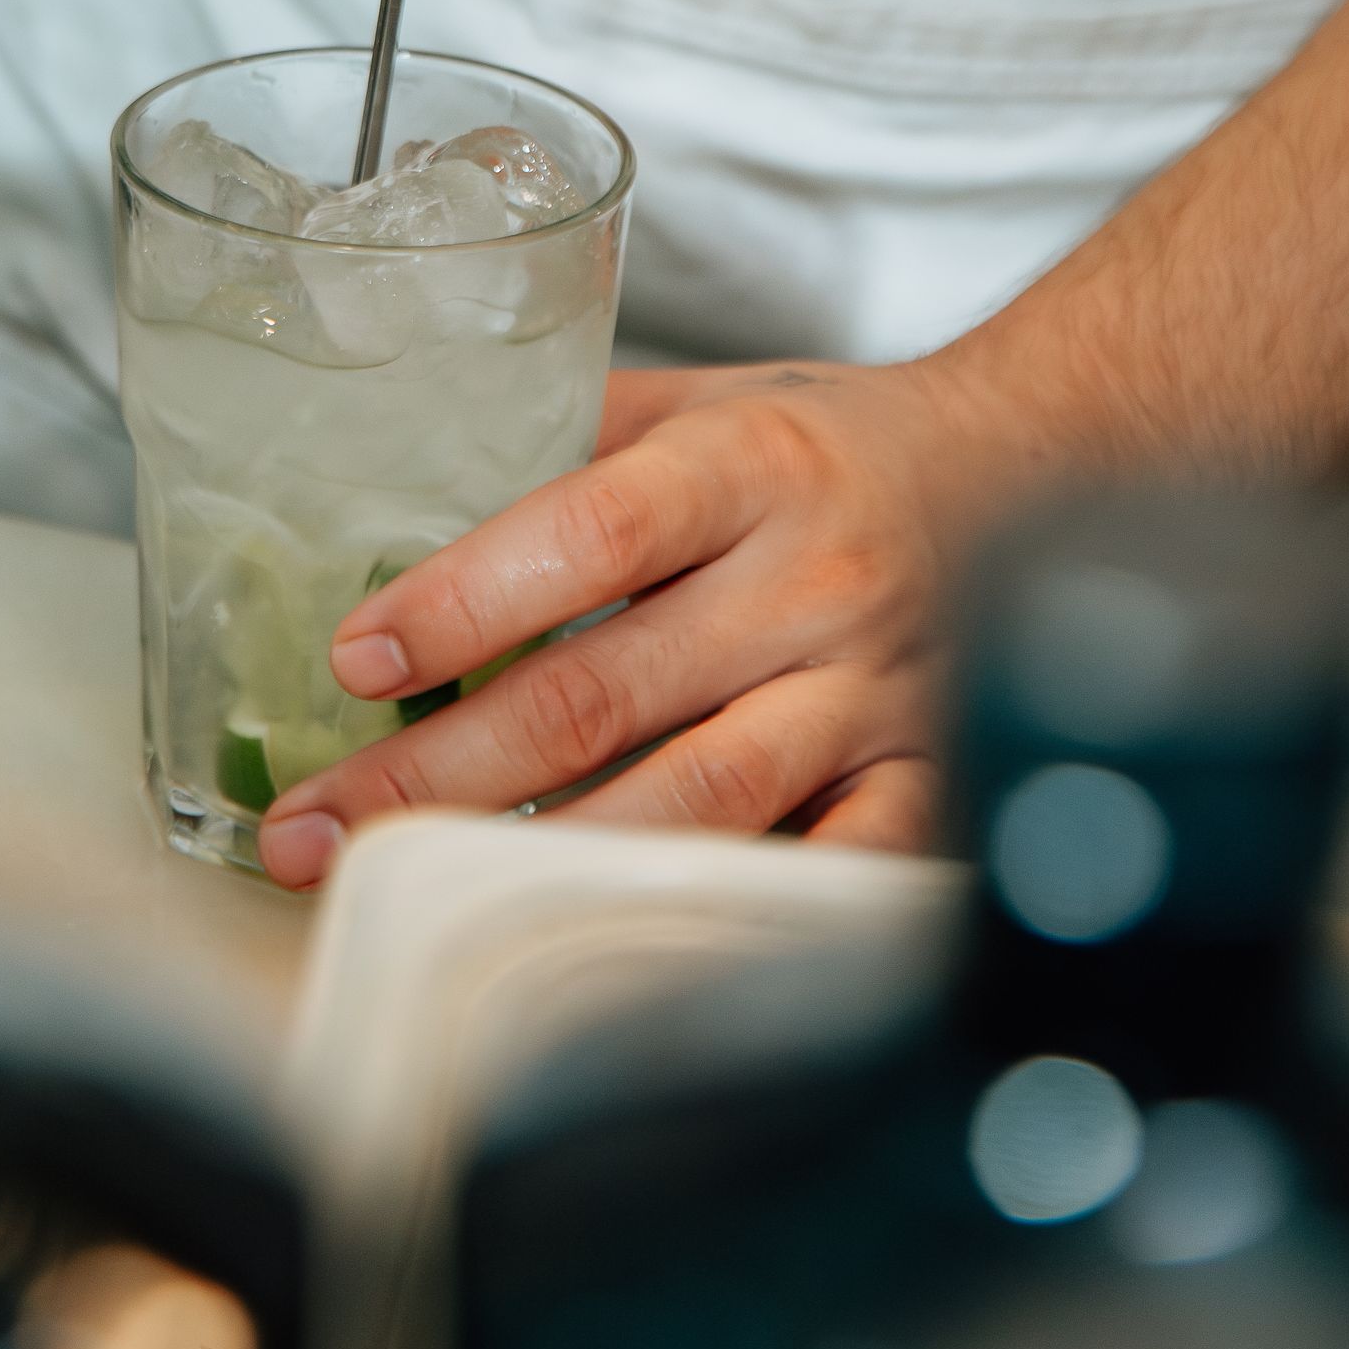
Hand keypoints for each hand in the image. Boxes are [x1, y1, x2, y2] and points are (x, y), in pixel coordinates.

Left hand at [255, 355, 1017, 889]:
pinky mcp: (930, 783)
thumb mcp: (709, 400)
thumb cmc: (835, 443)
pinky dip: (718, 919)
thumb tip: (396, 496)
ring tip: (410, 893)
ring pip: (693, 803)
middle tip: (311, 826)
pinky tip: (607, 949)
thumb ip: (572, 440)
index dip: (467, 602)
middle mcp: (815, 584)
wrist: (1036, 466)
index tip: (356, 658)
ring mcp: (878, 696)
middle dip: (438, 772)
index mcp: (751, 466)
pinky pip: (821, 878)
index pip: (590, 533)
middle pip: (606, 694)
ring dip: (535, 856)